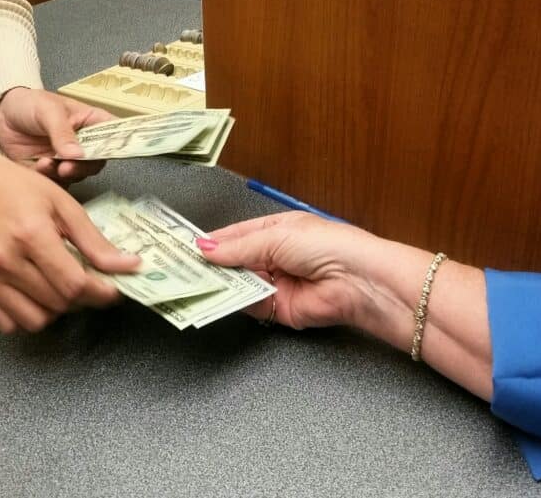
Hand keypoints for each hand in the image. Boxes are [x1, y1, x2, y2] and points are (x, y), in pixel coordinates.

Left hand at [0, 87, 113, 184]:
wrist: (2, 115)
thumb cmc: (30, 104)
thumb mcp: (48, 111)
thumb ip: (62, 132)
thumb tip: (77, 154)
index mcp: (92, 123)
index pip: (115, 135)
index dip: (119, 146)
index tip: (106, 153)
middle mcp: (85, 143)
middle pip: (97, 162)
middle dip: (83, 167)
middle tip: (66, 167)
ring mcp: (69, 159)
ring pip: (78, 175)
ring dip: (63, 174)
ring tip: (44, 164)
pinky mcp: (53, 172)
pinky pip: (59, 183)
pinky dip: (49, 179)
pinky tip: (37, 167)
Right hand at [0, 150, 140, 332]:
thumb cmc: (19, 190)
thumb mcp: (64, 205)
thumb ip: (95, 241)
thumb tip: (130, 265)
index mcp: (31, 235)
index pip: (74, 284)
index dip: (101, 293)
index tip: (113, 290)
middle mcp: (5, 261)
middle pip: (59, 304)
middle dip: (83, 299)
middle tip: (89, 282)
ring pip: (36, 321)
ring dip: (57, 310)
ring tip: (60, 286)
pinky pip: (10, 324)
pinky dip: (29, 316)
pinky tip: (36, 294)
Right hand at [195, 212, 389, 330]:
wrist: (357, 282)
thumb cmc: (326, 246)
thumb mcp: (277, 237)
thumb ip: (239, 247)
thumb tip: (205, 247)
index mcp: (277, 230)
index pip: (237, 234)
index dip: (214, 240)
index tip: (186, 246)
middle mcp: (275, 256)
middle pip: (234, 260)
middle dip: (213, 263)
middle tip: (182, 266)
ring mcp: (276, 282)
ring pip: (238, 283)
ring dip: (220, 282)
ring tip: (193, 280)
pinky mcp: (278, 309)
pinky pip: (250, 304)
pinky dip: (234, 301)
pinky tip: (216, 295)